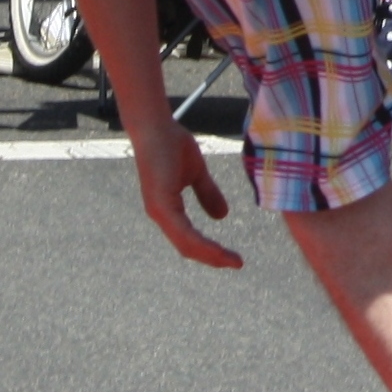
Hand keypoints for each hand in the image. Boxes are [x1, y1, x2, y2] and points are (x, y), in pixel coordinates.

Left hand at [132, 118, 241, 268]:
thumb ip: (207, 193)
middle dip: (213, 258)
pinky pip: (183, 232)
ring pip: (186, 244)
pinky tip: (216, 249)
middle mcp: (161, 215)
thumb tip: (222, 216)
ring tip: (232, 261)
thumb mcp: (196, 172)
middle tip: (236, 264)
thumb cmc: (170, 144)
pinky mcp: (161, 205)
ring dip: (210, 255)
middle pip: (188, 247)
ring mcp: (159, 211)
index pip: (190, 238)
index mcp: (168, 209)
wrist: (156, 127)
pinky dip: (201, 243)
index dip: (210, 249)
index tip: (233, 257)